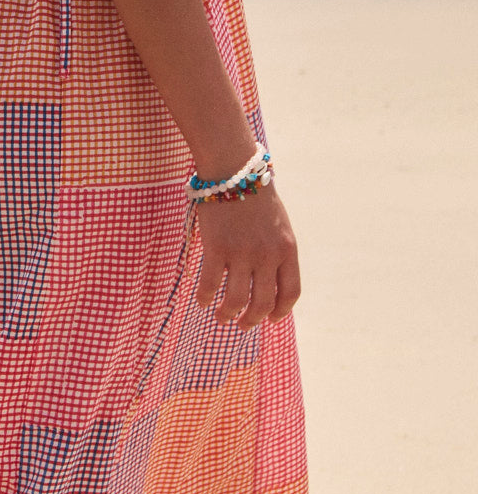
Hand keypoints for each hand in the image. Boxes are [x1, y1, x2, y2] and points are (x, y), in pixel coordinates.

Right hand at [194, 182, 300, 331]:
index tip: (271, 319)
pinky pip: (210, 283)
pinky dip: (205, 296)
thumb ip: (277, 250)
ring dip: (228, 314)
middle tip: (242, 324)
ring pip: (237, 300)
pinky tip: (202, 299)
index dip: (281, 311)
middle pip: (264, 302)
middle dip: (253, 319)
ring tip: (222, 317)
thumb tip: (268, 279)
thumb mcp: (278, 223)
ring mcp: (242, 253)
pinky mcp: (217, 247)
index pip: (290, 292)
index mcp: (287, 248)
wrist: (234, 168)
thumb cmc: (254, 193)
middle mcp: (267, 255)